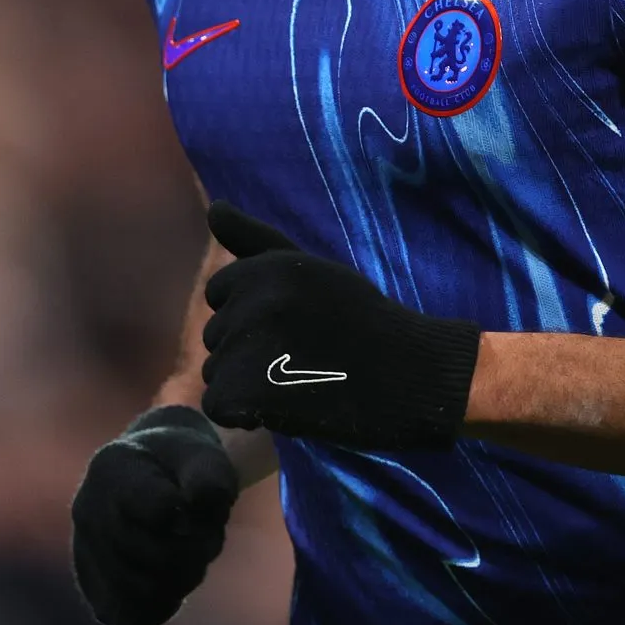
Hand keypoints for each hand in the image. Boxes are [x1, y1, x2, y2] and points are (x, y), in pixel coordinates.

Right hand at [70, 406, 238, 624]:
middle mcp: (87, 510)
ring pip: (143, 591)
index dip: (193, 517)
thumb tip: (201, 505)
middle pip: (155, 555)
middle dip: (195, 550)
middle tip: (206, 532)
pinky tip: (172, 584)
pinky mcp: (94, 588)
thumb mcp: (205, 456)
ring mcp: (85, 551)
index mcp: (112, 469)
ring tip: (189, 554)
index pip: (160, 511)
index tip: (195, 504)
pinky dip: (161, 605)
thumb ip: (210, 477)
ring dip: (182, 579)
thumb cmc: (185, 465)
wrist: (158, 475)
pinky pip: (130, 616)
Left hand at [200, 203, 481, 449]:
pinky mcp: (252, 391)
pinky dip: (246, 415)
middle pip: (215, 335)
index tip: (293, 325)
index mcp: (268, 267)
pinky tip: (285, 407)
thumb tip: (213, 210)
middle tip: (303, 356)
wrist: (411, 375)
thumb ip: (256, 239)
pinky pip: (219, 406)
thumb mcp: (311, 269)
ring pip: (215, 372)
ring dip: (247, 384)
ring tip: (298, 381)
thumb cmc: (361, 320)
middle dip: (247, 351)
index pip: (218, 293)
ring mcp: (253, 346)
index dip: (251, 315)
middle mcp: (255, 299)